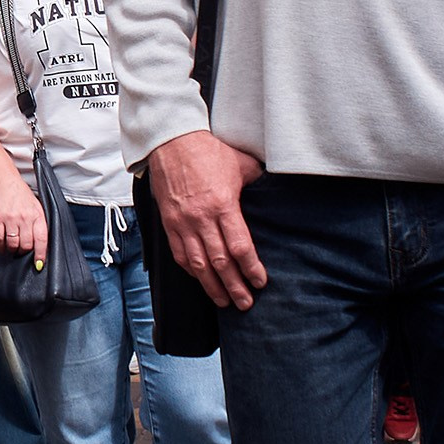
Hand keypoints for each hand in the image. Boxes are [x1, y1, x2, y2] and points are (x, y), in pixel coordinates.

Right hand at [0, 173, 50, 256]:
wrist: (4, 183)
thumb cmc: (21, 195)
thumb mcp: (36, 206)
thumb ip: (39, 223)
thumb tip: (40, 244)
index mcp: (37, 215)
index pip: (42, 239)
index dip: (41, 254)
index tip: (39, 264)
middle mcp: (25, 218)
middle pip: (26, 245)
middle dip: (23, 252)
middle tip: (21, 251)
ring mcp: (11, 218)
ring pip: (13, 244)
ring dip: (12, 250)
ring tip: (12, 248)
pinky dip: (0, 246)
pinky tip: (2, 247)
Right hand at [146, 132, 266, 309]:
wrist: (171, 140)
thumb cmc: (207, 150)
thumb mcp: (241, 163)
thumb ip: (257, 181)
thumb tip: (273, 191)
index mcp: (223, 204)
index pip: (240, 246)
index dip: (251, 268)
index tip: (260, 282)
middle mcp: (201, 218)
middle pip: (220, 262)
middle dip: (234, 286)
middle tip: (246, 303)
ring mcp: (182, 222)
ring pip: (198, 264)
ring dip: (212, 286)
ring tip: (224, 302)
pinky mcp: (169, 222)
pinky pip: (180, 254)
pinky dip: (191, 271)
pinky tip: (201, 280)